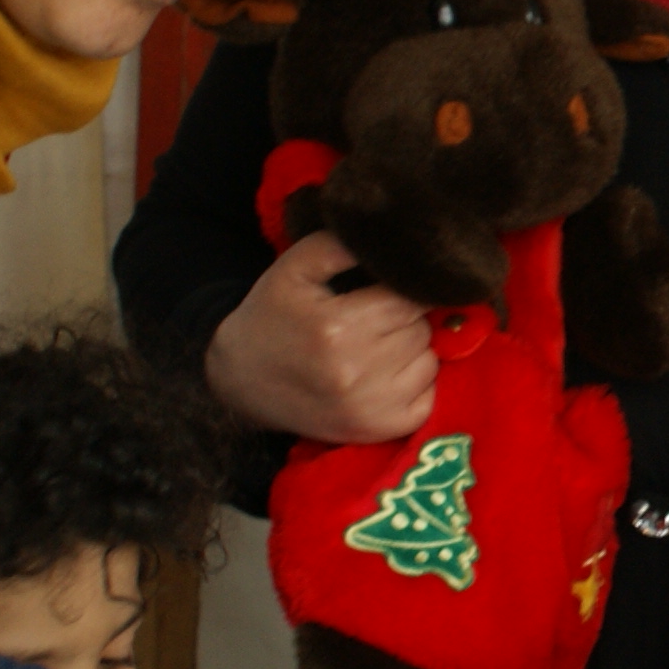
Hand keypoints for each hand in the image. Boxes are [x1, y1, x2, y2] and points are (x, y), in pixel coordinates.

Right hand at [206, 234, 440, 444]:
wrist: (239, 380)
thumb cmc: (272, 315)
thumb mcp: (295, 267)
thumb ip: (342, 244)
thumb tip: (395, 237)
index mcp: (337, 327)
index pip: (409, 298)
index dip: (402, 289)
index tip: (385, 289)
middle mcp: (356, 372)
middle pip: (421, 330)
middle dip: (406, 318)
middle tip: (376, 316)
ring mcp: (367, 408)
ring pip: (429, 362)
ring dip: (413, 351)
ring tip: (378, 344)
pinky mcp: (375, 431)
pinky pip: (427, 400)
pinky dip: (416, 385)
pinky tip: (386, 374)